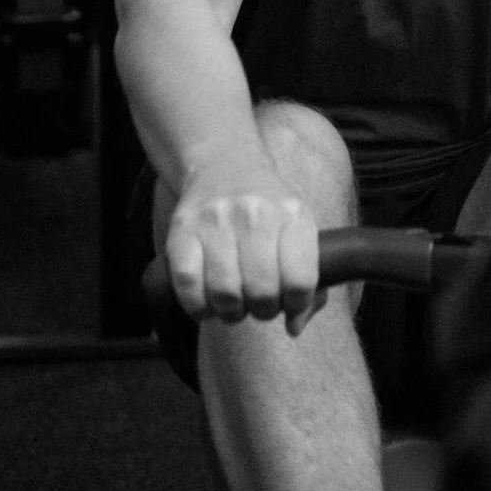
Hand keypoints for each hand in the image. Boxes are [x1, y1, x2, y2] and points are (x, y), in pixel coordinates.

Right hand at [164, 171, 326, 335]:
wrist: (225, 163)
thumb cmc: (268, 209)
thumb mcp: (298, 229)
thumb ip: (308, 281)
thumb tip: (295, 327)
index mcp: (293, 215)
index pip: (300, 281)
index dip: (296, 305)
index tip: (289, 305)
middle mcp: (255, 214)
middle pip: (262, 292)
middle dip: (263, 310)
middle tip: (259, 305)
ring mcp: (215, 220)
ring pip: (225, 293)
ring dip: (231, 312)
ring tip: (234, 306)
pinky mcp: (182, 230)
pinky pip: (188, 284)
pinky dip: (198, 306)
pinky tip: (206, 303)